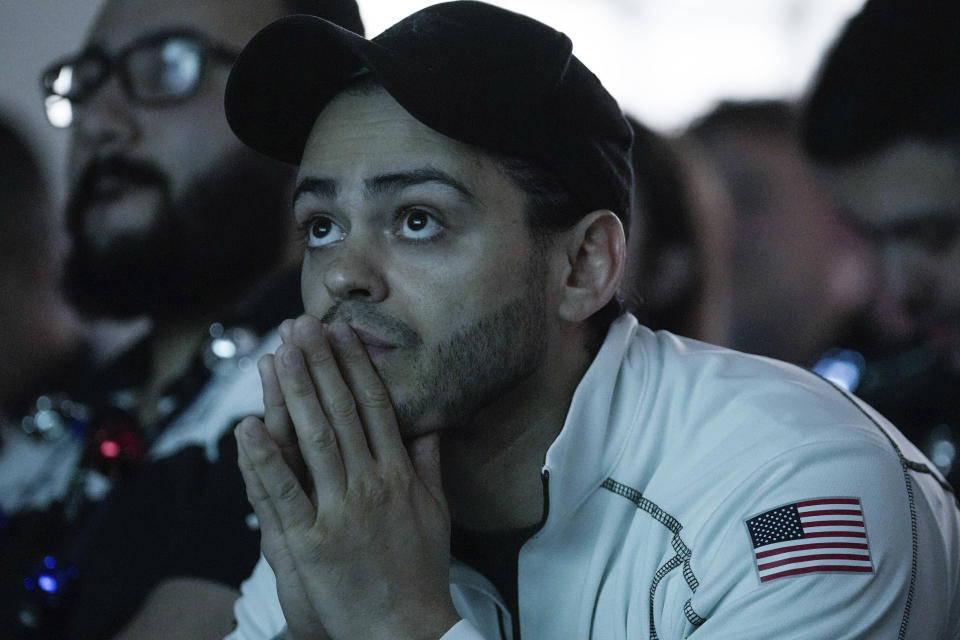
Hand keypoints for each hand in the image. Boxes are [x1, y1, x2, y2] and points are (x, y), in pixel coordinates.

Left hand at [236, 315, 458, 639]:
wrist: (406, 627)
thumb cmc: (420, 570)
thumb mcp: (435, 513)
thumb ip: (428, 466)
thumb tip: (429, 427)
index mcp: (399, 473)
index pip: (376, 406)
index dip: (356, 367)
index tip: (342, 333)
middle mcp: (371, 483)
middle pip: (342, 412)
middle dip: (320, 365)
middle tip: (302, 326)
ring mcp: (340, 510)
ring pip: (315, 440)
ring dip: (295, 393)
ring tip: (280, 354)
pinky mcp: (311, 541)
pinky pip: (284, 493)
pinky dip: (264, 459)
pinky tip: (248, 427)